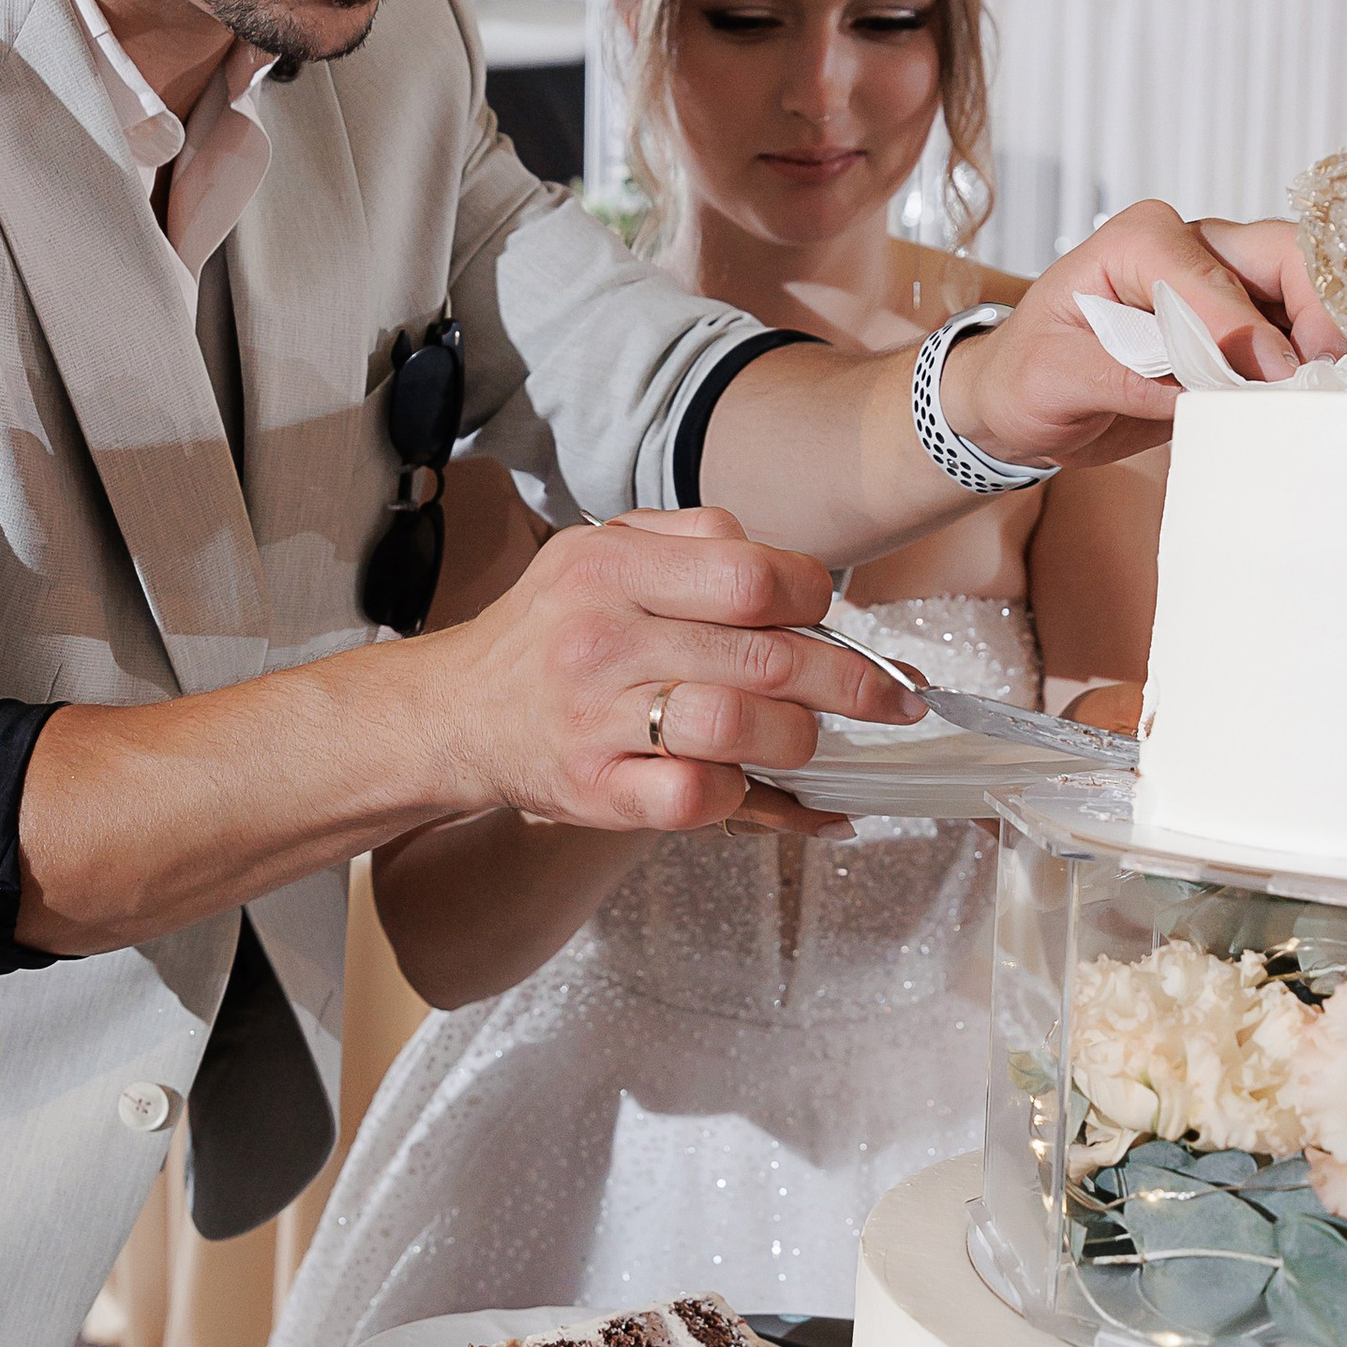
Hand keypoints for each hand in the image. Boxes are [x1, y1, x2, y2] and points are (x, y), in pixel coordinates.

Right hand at [420, 506, 920, 830]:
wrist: (456, 713)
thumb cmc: (553, 632)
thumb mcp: (605, 553)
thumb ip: (699, 546)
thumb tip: (811, 586)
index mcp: (611, 568)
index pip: (752, 574)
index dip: (815, 599)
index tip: (834, 618)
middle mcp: (600, 639)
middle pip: (764, 655)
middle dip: (850, 683)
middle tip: (890, 701)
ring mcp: (596, 720)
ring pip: (738, 727)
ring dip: (799, 741)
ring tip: (811, 745)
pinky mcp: (594, 790)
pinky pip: (694, 799)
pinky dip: (744, 800)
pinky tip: (763, 793)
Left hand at [945, 202, 1346, 470]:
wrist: (1019, 404)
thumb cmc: (1025, 376)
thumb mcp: (1055, 379)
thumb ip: (1132, 376)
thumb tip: (1218, 386)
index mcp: (1140, 240)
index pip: (1215, 275)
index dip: (1247, 330)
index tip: (1269, 380)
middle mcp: (1193, 250)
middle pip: (1288, 262)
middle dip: (1320, 319)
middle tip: (1332, 382)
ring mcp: (1226, 289)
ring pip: (1309, 296)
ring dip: (1331, 345)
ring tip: (1340, 397)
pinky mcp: (1243, 332)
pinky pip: (1299, 338)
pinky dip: (1318, 368)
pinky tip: (1324, 401)